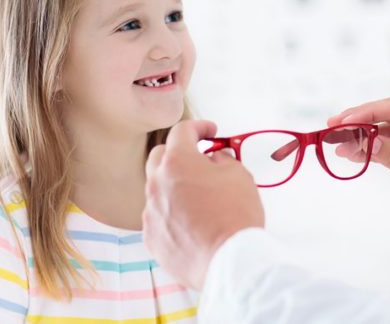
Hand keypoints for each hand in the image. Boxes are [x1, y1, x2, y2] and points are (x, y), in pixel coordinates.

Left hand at [142, 120, 264, 289]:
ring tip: (200, 199)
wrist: (229, 261)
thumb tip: (214, 159)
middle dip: (178, 153)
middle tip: (198, 159)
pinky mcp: (151, 237)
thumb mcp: (239, 175)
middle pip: (160, 156)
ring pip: (158, 189)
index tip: (209, 131)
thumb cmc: (235, 217)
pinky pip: (158, 217)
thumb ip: (222, 159)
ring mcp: (150, 212)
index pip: (182, 131)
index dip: (198, 127)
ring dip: (175, 187)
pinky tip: (191, 223)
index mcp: (178, 162)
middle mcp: (157, 184)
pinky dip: (171, 214)